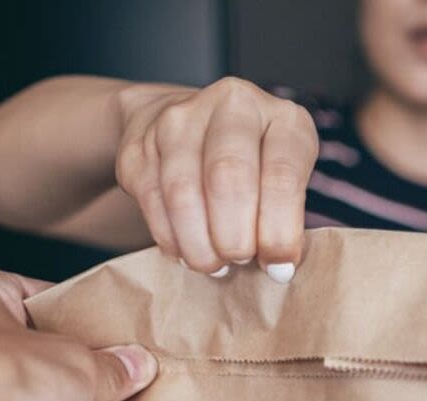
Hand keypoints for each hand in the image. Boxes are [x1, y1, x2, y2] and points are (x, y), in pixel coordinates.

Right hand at [115, 77, 318, 281]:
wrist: (191, 126)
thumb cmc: (254, 165)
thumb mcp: (284, 179)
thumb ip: (285, 218)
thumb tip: (276, 269)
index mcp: (282, 117)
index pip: (283, 176)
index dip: (279, 231)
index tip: (278, 267)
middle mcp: (233, 105)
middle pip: (228, 179)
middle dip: (234, 237)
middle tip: (238, 261)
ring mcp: (181, 118)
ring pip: (183, 192)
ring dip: (199, 243)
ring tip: (213, 264)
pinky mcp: (141, 143)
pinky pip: (152, 200)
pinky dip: (170, 238)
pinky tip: (186, 252)